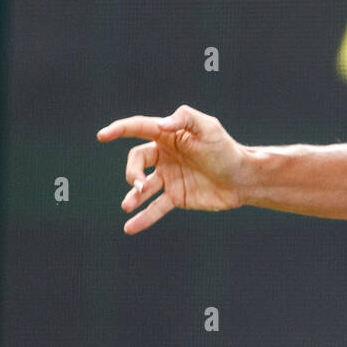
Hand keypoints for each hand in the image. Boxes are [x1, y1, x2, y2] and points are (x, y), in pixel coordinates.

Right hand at [96, 104, 248, 234]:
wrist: (243, 178)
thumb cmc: (227, 149)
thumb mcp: (209, 128)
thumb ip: (185, 119)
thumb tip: (162, 125)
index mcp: (170, 136)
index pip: (139, 129)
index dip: (120, 130)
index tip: (102, 136)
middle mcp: (165, 156)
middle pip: (136, 160)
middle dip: (133, 172)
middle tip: (140, 185)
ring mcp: (169, 177)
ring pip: (142, 187)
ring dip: (133, 196)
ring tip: (128, 205)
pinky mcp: (176, 196)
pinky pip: (155, 208)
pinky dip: (142, 218)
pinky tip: (130, 227)